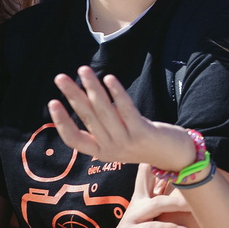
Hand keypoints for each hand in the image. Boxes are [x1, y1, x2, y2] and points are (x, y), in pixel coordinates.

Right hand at [50, 66, 196, 172]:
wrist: (176, 157)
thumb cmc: (145, 143)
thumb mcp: (120, 139)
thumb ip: (104, 126)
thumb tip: (89, 100)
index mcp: (101, 152)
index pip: (73, 139)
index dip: (61, 122)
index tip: (52, 102)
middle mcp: (111, 149)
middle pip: (86, 118)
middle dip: (72, 95)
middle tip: (60, 77)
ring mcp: (126, 142)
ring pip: (104, 111)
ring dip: (92, 88)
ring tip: (83, 71)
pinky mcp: (143, 133)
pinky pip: (126, 110)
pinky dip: (116, 93)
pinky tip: (109, 79)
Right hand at [84, 163, 188, 227]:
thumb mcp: (148, 221)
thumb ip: (162, 207)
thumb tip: (188, 197)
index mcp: (142, 199)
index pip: (151, 172)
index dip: (163, 158)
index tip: (183, 149)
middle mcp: (137, 205)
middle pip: (152, 179)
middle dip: (173, 173)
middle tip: (195, 170)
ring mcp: (132, 219)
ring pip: (157, 204)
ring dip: (177, 203)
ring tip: (196, 205)